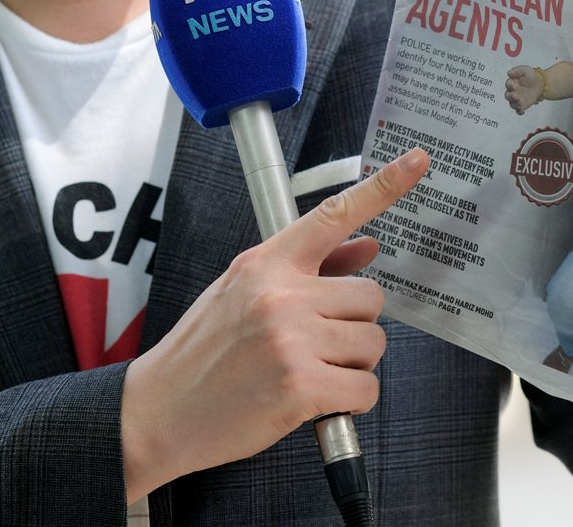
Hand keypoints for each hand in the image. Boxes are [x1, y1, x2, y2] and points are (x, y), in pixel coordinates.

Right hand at [122, 148, 429, 500]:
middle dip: (354, 325)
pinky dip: (352, 400)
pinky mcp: (300, 387)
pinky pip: (366, 387)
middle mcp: (281, 294)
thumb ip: (310, 268)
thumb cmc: (202, 352)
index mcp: (266, 263)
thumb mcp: (245, 292)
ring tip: (309, 371)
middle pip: (371, 297)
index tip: (417, 162)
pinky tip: (318, 401)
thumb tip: (367, 247)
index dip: (383, 187)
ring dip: (353, 363)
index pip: (334, 214)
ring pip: (374, 342)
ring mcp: (291, 339)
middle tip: (318, 345)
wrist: (156, 411)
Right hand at [505, 65, 543, 113]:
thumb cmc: (531, 76)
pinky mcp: (522, 105)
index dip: (510, 85)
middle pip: (508, 96)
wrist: (541, 84)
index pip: (508, 85)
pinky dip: (519, 112)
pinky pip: (518, 111)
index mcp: (512, 83)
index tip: (514, 84)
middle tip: (515, 95)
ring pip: (512, 104)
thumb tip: (509, 73)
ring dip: (515, 104)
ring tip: (520, 102)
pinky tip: (522, 110)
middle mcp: (513, 92)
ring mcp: (517, 99)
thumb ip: (517, 70)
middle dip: (510, 96)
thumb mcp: (526, 70)